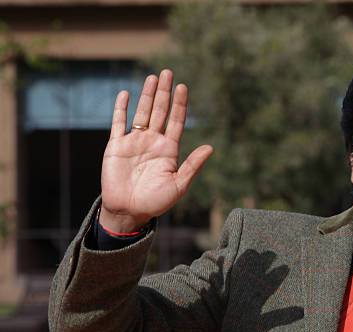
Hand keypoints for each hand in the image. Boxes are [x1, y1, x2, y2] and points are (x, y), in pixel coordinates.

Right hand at [99, 69, 212, 232]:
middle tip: (168, 73)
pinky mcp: (116, 146)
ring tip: (153, 77)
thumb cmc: (156, 202)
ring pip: (142, 113)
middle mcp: (153, 142)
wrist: (129, 212)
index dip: (179, 104)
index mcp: (169, 150)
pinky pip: (118, 123)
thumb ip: (193, 166)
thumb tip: (211, 148)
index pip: (176, 121)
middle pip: (160, 112)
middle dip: (164, 93)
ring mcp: (134, 142)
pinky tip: (126, 94)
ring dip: (147, 95)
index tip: (183, 87)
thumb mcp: (179, 185)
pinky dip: (121, 108)